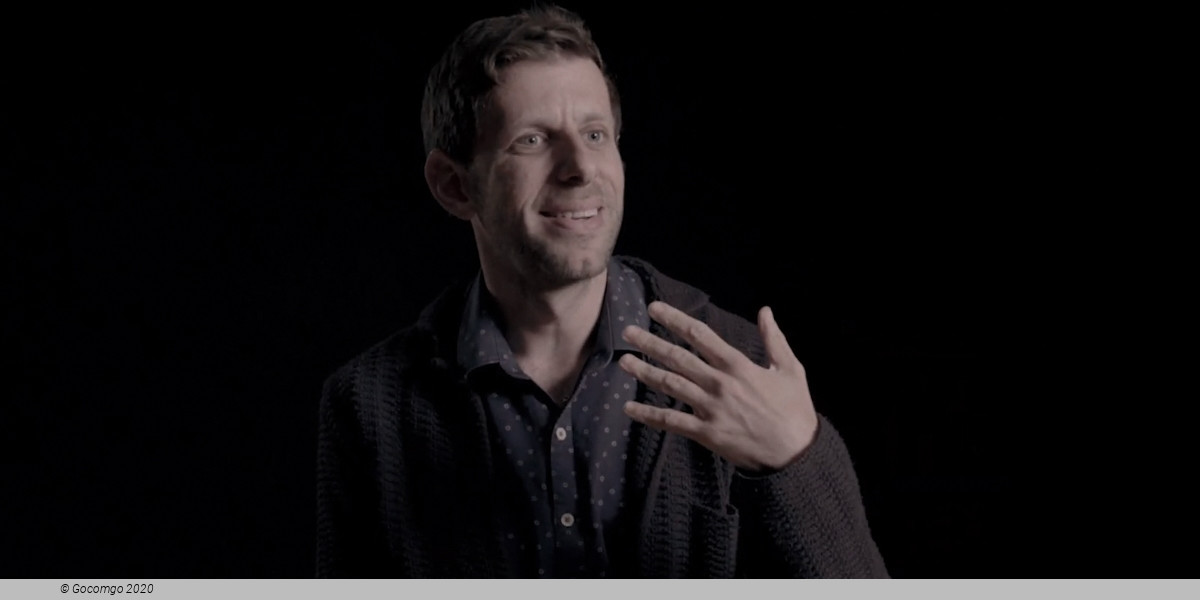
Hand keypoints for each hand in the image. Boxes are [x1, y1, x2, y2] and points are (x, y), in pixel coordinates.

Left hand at [618, 301, 817, 471]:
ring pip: (670, 385)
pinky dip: (649, 414)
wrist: (795, 453)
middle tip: (627, 330)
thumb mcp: (790, 369)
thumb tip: (766, 310)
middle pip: (678, 358)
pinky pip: (671, 421)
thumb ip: (774, 339)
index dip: (674, 319)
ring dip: (644, 372)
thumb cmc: (795, 410)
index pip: (699, 335)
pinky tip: (629, 408)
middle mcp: (719, 384)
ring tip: (623, 361)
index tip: (655, 309)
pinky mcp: (706, 433)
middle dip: (650, 342)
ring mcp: (711, 409)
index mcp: (738, 365)